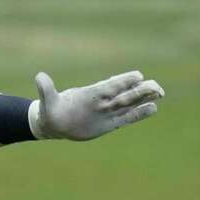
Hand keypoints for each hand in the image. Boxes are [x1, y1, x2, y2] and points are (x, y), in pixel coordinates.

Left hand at [29, 70, 162, 140]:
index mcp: (90, 94)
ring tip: (160, 93)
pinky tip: (153, 108)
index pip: (110, 86)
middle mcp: (102, 101)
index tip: (137, 75)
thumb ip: (46, 90)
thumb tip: (39, 77)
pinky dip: (139, 114)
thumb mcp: (47, 102)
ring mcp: (107, 111)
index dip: (123, 81)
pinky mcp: (109, 123)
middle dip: (140, 89)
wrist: (54, 123)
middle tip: (156, 85)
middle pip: (124, 93)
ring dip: (144, 98)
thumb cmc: (51, 110)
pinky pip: (127, 118)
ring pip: (129, 103)